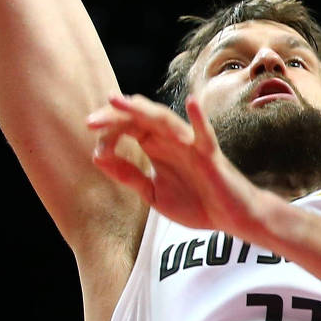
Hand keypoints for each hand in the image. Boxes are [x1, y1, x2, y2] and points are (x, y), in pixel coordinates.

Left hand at [87, 94, 286, 243]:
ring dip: (143, 110)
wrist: (230, 219)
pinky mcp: (210, 155)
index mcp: (156, 146)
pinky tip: (192, 103)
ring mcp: (191, 145)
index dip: (108, 135)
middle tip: (91, 121)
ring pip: (165, 120)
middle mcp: (171, 140)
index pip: (127, 128)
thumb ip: (128, 174)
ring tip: (121, 102)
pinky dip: (199, 119)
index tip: (97, 152)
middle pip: (140, 119)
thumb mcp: (152, 192)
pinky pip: (205, 135)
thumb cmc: (196, 203)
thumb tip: (97, 156)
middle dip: (115, 117)